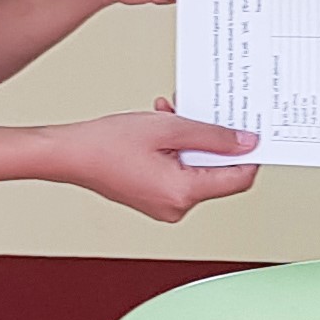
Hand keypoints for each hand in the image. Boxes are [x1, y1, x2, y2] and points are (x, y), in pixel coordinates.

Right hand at [52, 109, 259, 221]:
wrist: (68, 155)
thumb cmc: (107, 144)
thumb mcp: (168, 128)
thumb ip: (213, 136)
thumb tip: (246, 142)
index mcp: (184, 193)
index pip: (239, 179)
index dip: (250, 153)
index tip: (251, 131)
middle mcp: (177, 207)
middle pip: (217, 172)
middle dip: (211, 139)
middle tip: (199, 112)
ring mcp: (165, 206)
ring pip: (197, 168)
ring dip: (190, 140)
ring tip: (170, 116)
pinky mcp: (154, 198)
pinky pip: (179, 172)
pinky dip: (176, 150)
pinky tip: (162, 128)